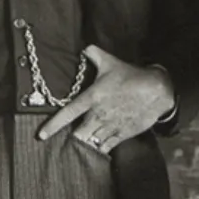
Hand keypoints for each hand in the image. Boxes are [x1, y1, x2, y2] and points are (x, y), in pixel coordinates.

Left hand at [36, 45, 174, 153]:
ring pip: (91, 144)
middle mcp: (98, 115)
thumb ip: (94, 54)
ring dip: (87, 144)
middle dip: (74, 138)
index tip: (41, 135)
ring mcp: (110, 126)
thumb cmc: (132, 76)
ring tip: (85, 143)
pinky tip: (98, 148)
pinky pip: (106, 147)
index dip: (53, 126)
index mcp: (92, 98)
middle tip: (73, 137)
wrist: (157, 90)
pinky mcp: (122, 134)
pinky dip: (100, 149)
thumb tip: (84, 48)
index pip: (68, 114)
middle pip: (78, 136)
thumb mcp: (111, 61)